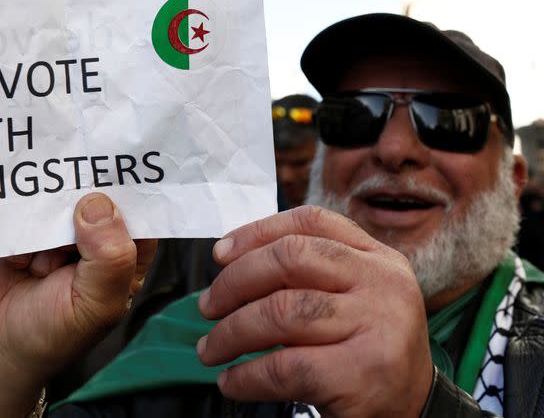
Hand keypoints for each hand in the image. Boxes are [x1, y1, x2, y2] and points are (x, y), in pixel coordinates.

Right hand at [0, 193, 156, 416]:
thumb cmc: (53, 333)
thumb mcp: (96, 305)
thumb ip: (110, 258)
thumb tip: (98, 204)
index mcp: (125, 252)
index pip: (140, 210)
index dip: (132, 193)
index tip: (115, 179)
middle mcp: (94, 233)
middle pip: (98, 194)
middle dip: (84, 204)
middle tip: (69, 243)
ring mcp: (57, 226)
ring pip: (61, 196)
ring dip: (48, 226)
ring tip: (41, 269)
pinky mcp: (23, 222)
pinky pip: (24, 205)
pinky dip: (21, 229)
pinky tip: (18, 264)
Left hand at [196, 205, 431, 417]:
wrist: (413, 410)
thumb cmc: (365, 349)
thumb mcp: (351, 297)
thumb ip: (308, 273)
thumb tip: (229, 264)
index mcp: (378, 257)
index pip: (310, 222)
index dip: (257, 231)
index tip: (220, 253)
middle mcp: (382, 283)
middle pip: (290, 258)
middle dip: (235, 281)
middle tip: (209, 306)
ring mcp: (377, 326)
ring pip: (280, 312)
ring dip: (231, 332)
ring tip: (211, 349)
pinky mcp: (362, 374)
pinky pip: (284, 367)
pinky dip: (246, 376)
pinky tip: (232, 381)